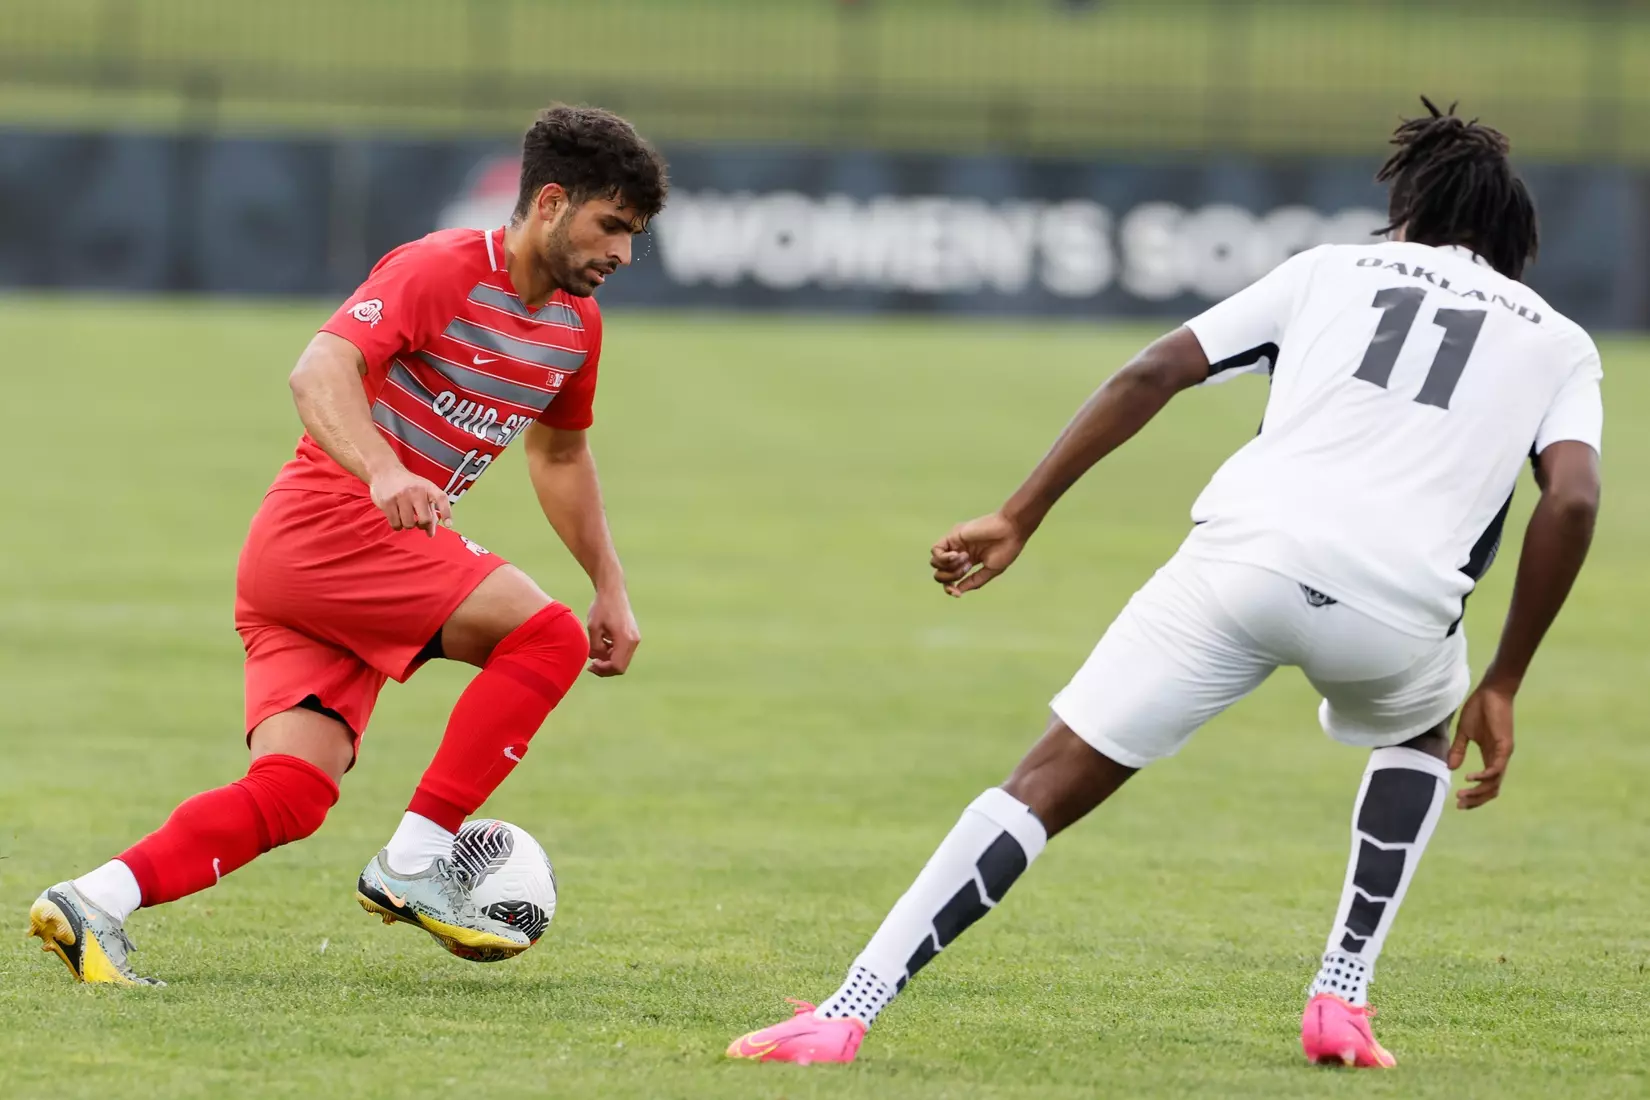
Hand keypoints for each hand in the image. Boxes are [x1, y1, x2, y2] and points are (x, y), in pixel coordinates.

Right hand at [369, 465, 450, 536]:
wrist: (386, 472)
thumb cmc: (409, 486)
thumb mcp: (423, 493)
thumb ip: (430, 512)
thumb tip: (431, 534)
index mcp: (429, 487)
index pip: (441, 499)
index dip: (446, 513)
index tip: (449, 525)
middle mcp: (416, 491)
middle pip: (425, 519)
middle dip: (422, 525)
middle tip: (418, 522)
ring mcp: (401, 496)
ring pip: (409, 524)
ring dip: (408, 525)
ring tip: (406, 516)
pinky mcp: (387, 502)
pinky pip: (396, 524)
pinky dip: (398, 526)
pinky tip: (397, 518)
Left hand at [586, 588, 639, 676]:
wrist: (613, 591)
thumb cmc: (602, 607)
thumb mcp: (593, 628)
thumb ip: (595, 647)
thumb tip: (597, 659)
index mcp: (625, 639)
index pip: (617, 666)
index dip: (603, 670)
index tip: (591, 665)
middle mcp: (634, 641)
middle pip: (621, 667)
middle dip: (606, 668)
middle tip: (591, 665)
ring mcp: (635, 638)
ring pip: (623, 661)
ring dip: (609, 660)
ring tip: (595, 651)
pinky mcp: (633, 636)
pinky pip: (623, 652)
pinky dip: (613, 654)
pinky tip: (603, 645)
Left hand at [931, 512, 1028, 596]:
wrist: (1011, 530)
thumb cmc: (1006, 548)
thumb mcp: (991, 570)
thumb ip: (974, 581)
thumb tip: (958, 591)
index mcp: (969, 561)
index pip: (950, 579)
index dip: (949, 588)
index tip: (957, 594)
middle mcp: (959, 553)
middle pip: (939, 573)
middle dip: (950, 577)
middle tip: (967, 568)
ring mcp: (955, 544)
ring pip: (935, 563)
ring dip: (949, 566)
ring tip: (966, 557)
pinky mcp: (952, 535)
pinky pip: (935, 550)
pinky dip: (943, 557)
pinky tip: (958, 554)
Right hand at [1448, 683, 1515, 808]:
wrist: (1492, 691)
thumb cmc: (1479, 708)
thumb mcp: (1464, 733)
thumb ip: (1458, 750)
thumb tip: (1450, 768)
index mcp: (1491, 756)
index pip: (1487, 784)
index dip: (1475, 796)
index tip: (1458, 801)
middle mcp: (1499, 759)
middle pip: (1492, 789)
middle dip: (1476, 800)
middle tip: (1459, 804)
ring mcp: (1503, 754)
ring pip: (1494, 783)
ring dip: (1478, 792)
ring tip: (1461, 795)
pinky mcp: (1504, 747)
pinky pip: (1496, 769)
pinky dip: (1483, 777)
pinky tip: (1470, 778)